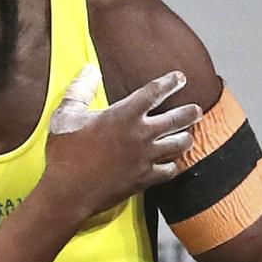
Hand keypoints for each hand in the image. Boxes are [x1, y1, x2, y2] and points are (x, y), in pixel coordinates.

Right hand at [42, 66, 202, 219]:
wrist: (68, 191)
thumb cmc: (65, 151)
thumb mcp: (67, 115)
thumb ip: (80, 89)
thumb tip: (90, 70)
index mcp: (124, 114)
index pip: (154, 92)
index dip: (170, 82)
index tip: (180, 78)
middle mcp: (141, 134)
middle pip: (177, 118)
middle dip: (190, 112)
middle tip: (196, 110)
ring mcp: (146, 158)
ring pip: (179, 145)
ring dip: (185, 138)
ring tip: (187, 135)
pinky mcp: (144, 179)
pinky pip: (170, 170)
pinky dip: (172, 165)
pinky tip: (171, 163)